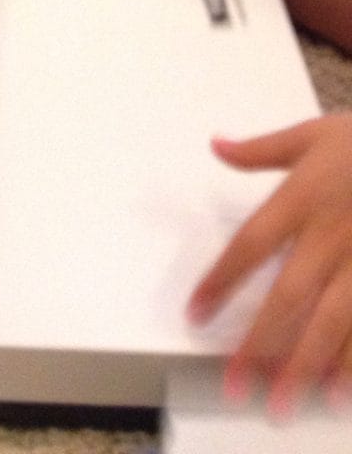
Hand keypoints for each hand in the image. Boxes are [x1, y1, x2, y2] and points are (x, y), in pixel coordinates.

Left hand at [189, 115, 351, 411]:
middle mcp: (332, 234)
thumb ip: (262, 150)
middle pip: (289, 294)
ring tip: (282, 400)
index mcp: (304, 197)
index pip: (251, 244)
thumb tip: (216, 145)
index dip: (222, 279)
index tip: (196, 312)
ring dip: (306, 363)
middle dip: (261, 341)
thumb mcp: (314, 134)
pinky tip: (340, 391)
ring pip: (333, 320)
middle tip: (235, 383)